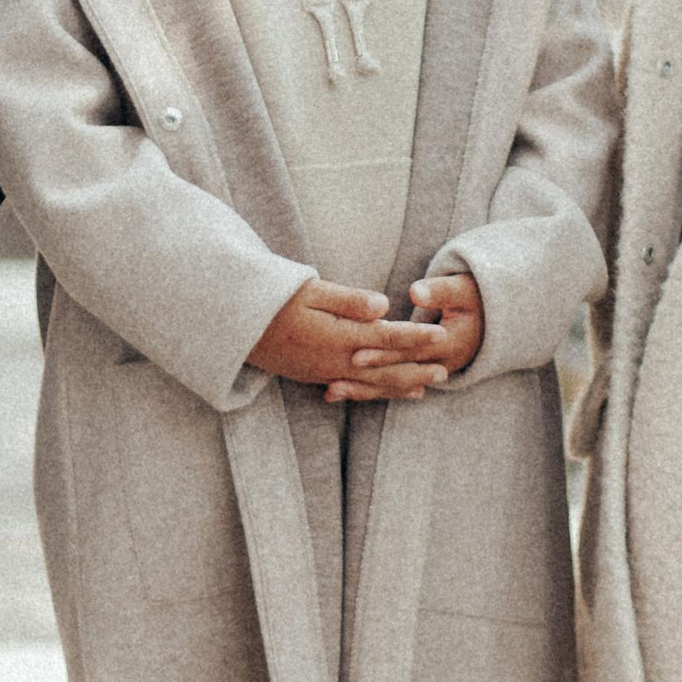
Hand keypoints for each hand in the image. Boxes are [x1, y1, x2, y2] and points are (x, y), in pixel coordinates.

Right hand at [249, 279, 452, 399]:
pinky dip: (377, 390)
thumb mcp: (310, 291)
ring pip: (371, 384)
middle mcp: (334, 361)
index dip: (415, 337)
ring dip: (401, 385)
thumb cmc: (272, 299)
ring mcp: (324, 372)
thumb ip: (348, 300)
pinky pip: (354, 388)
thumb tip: (384, 305)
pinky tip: (391, 390)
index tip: (441, 334)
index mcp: (336, 337)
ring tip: (428, 386)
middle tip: (447, 370)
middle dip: (416, 369)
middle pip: (384, 369)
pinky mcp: (315, 376)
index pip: (385, 338)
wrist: (234, 325)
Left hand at [329, 269, 483, 402]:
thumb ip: (438, 291)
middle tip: (335, 380)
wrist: (494, 320)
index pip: (411, 351)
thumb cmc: (474, 297)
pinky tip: (342, 391)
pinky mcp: (422, 373)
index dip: (384, 353)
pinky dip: (370, 388)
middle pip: (399, 372)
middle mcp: (441, 364)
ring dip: (364, 390)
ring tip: (332, 392)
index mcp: (451, 344)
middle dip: (367, 378)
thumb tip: (416, 291)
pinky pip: (395, 384)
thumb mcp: (462, 290)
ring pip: (395, 385)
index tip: (357, 354)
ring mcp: (432, 372)